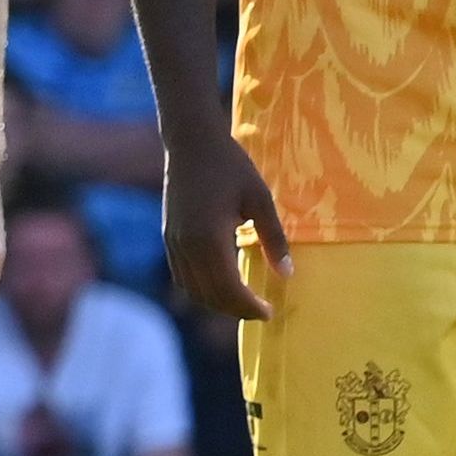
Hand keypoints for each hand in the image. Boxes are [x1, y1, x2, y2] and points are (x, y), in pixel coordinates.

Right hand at [160, 133, 289, 322]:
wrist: (191, 142)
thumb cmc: (230, 166)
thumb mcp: (260, 199)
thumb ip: (274, 239)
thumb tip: (287, 274)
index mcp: (209, 239)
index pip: (228, 289)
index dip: (249, 306)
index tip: (269, 313)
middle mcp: (186, 246)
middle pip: (209, 295)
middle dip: (235, 309)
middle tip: (261, 312)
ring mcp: (173, 243)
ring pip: (192, 289)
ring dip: (216, 302)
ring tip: (242, 301)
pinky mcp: (168, 237)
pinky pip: (182, 275)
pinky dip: (201, 288)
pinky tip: (220, 283)